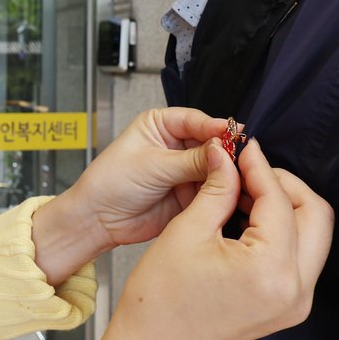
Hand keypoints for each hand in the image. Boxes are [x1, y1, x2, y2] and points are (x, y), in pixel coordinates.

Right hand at [53, 138, 332, 339]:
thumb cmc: (160, 301)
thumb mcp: (188, 230)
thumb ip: (218, 186)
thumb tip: (228, 154)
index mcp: (272, 270)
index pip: (278, 200)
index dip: (258, 166)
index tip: (241, 148)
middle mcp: (295, 290)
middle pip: (313, 214)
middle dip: (281, 184)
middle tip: (246, 168)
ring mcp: (296, 302)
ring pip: (312, 234)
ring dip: (283, 206)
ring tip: (242, 191)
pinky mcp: (288, 307)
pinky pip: (299, 256)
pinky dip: (281, 230)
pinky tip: (246, 217)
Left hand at [65, 107, 235, 250]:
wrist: (98, 219)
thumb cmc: (110, 182)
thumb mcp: (154, 166)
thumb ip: (191, 160)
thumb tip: (222, 149)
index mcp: (160, 124)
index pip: (196, 120)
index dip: (215, 128)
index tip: (234, 134)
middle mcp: (175, 145)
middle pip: (210, 144)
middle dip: (223, 153)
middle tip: (239, 160)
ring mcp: (183, 170)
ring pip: (214, 169)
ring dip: (224, 175)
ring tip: (235, 179)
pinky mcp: (188, 194)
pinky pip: (211, 190)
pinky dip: (220, 193)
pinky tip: (228, 194)